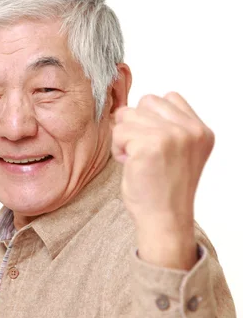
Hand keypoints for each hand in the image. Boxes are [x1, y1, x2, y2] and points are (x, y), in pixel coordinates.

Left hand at [111, 92, 214, 268]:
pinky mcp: (150, 145)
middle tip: (143, 153)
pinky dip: (117, 150)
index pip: (168, 97)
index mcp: (201, 130)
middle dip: (136, 125)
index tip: (153, 144)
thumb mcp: (178, 151)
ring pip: (128, 115)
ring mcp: (172, 136)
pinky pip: (118, 132)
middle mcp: (190, 130)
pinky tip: (131, 166)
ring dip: (124, 137)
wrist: (164, 220)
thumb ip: (167, 126)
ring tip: (137, 159)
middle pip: (145, 102)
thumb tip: (125, 107)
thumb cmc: (164, 189)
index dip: (151, 118)